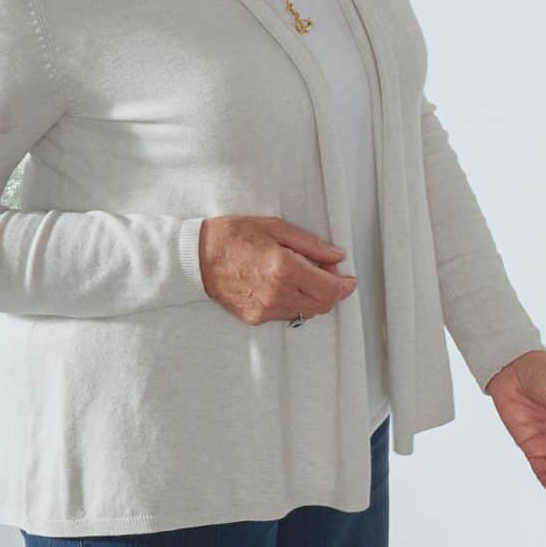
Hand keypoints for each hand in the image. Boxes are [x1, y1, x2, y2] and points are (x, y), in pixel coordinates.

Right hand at [199, 216, 357, 325]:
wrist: (196, 257)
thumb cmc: (234, 236)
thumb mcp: (275, 228)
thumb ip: (311, 245)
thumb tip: (337, 257)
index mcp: (284, 268)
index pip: (330, 289)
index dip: (345, 286)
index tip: (349, 280)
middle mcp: (278, 294)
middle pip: (323, 305)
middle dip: (332, 292)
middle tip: (327, 273)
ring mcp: (266, 309)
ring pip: (306, 312)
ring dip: (314, 298)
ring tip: (303, 276)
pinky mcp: (256, 318)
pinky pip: (287, 315)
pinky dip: (295, 302)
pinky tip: (284, 285)